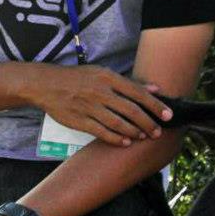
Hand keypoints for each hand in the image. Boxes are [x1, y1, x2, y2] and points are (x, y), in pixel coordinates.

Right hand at [25, 64, 172, 146]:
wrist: (46, 84)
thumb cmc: (78, 78)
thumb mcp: (101, 73)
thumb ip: (128, 83)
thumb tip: (154, 88)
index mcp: (107, 78)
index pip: (137, 92)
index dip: (155, 105)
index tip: (168, 114)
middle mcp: (100, 92)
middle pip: (131, 110)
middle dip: (148, 123)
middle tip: (158, 131)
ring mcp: (89, 107)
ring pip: (118, 123)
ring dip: (135, 132)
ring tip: (144, 136)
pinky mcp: (79, 121)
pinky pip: (102, 133)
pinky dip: (116, 139)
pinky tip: (126, 142)